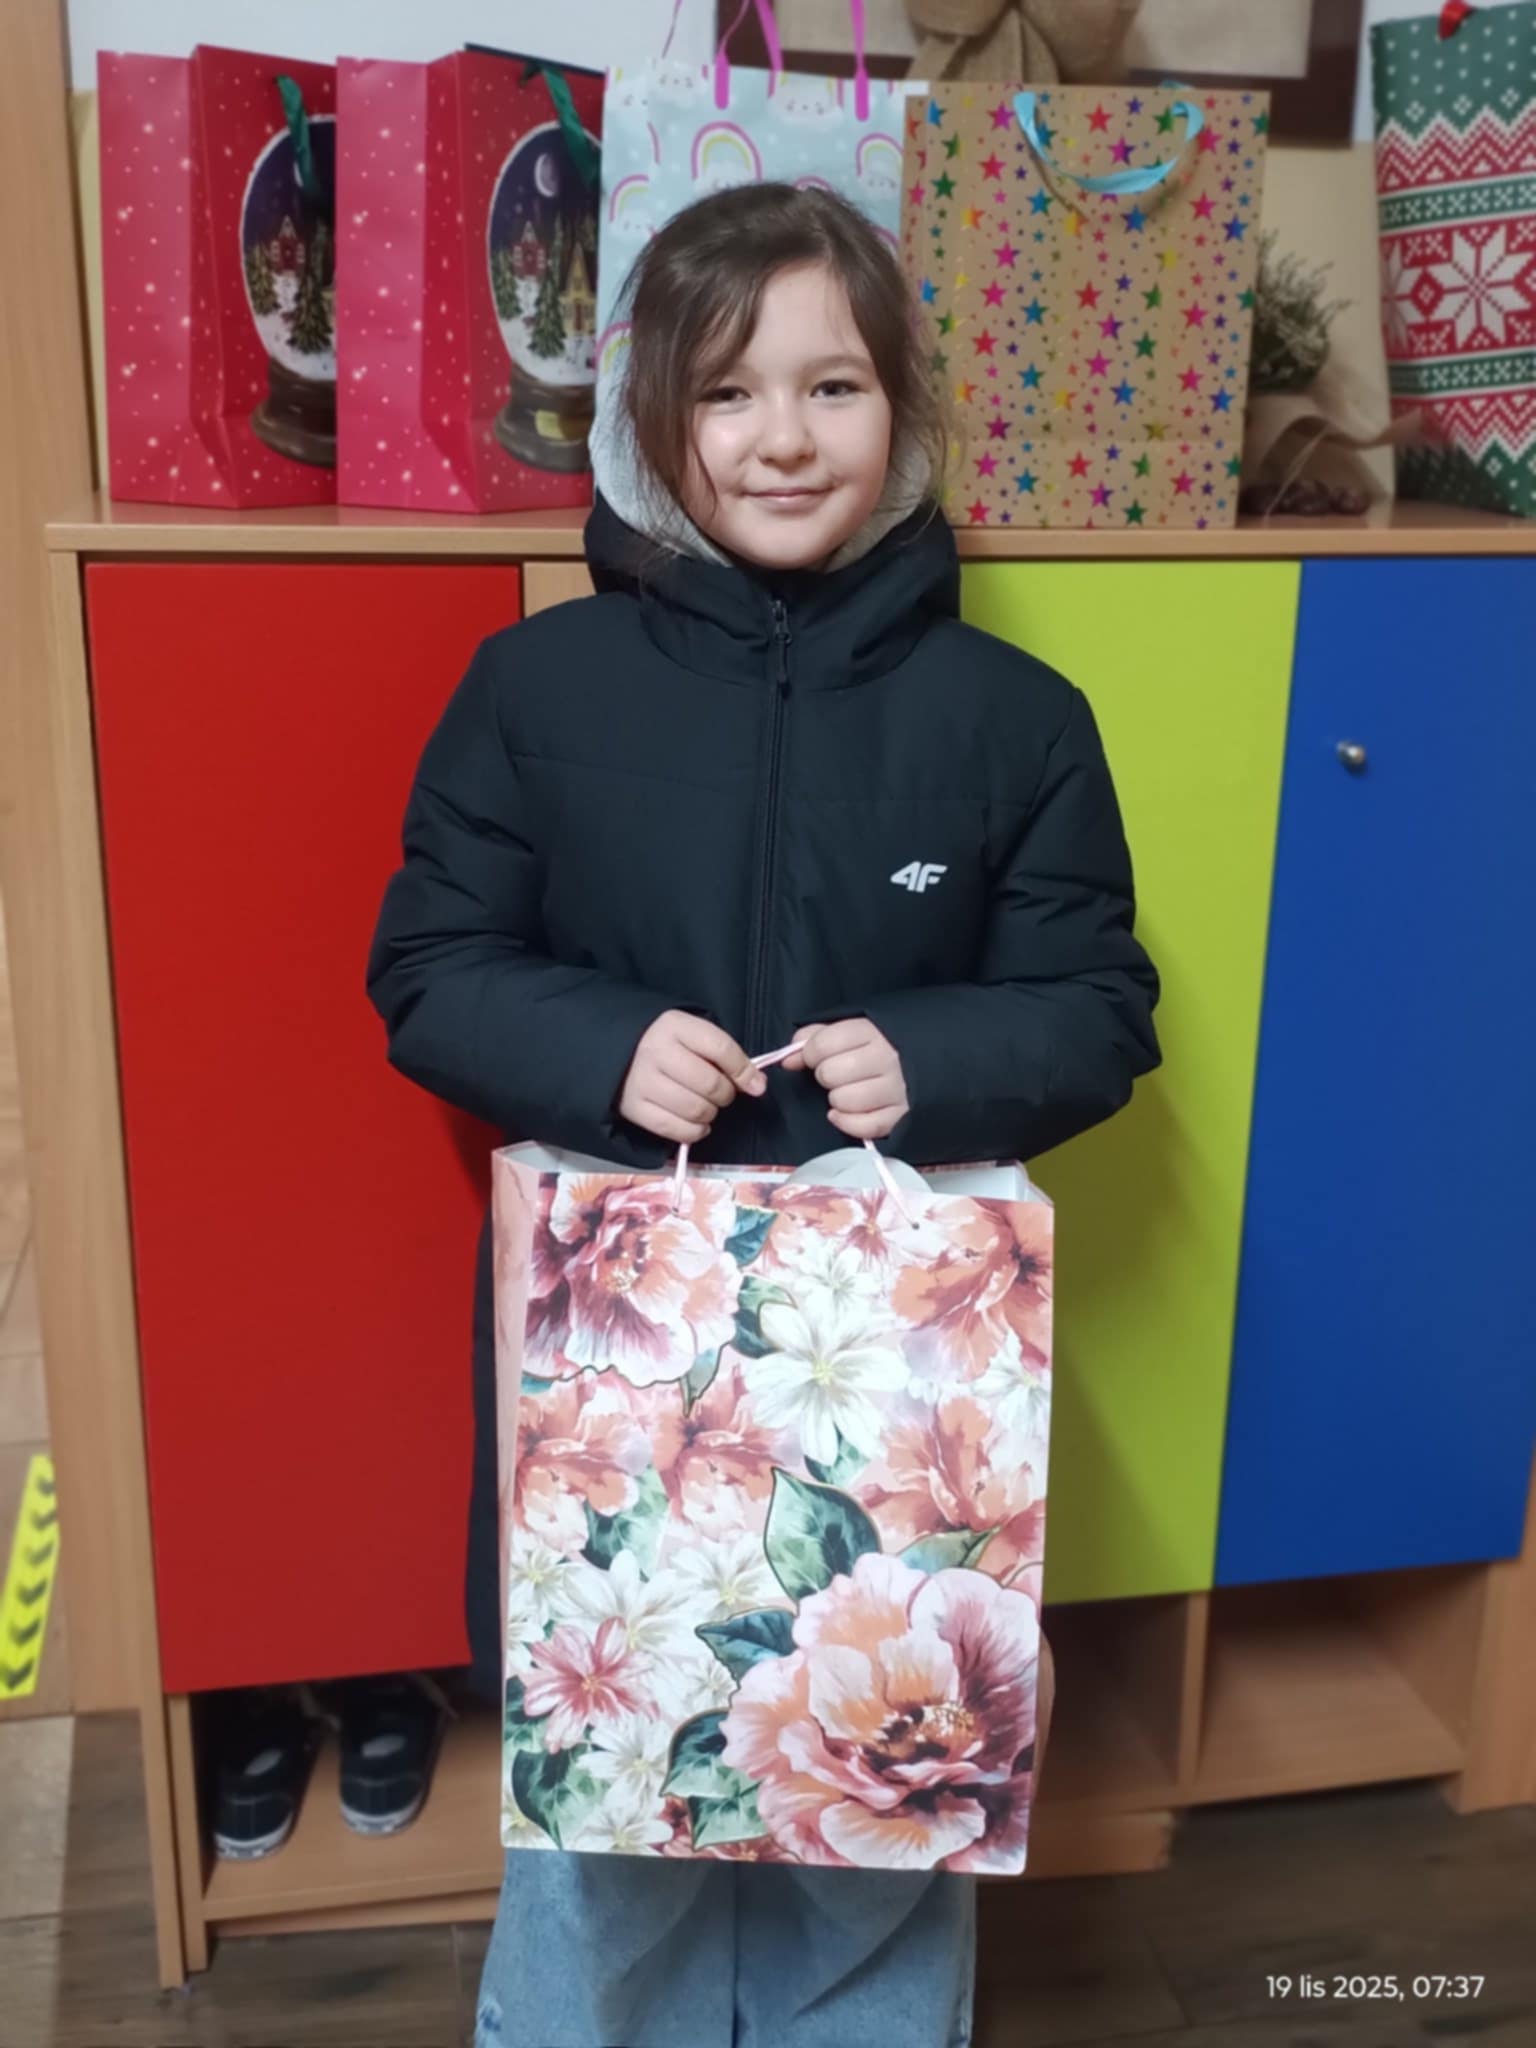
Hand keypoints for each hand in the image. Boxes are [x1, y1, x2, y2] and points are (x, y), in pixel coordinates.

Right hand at [618, 1011, 764, 1145]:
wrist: (615, 1050)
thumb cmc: (664, 1043)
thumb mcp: (691, 1034)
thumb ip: (724, 1053)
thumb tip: (757, 1085)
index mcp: (674, 1026)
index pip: (721, 1049)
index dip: (744, 1070)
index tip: (755, 1084)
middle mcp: (656, 1052)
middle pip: (710, 1084)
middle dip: (726, 1094)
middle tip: (721, 1093)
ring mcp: (642, 1082)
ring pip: (695, 1109)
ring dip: (710, 1113)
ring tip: (706, 1106)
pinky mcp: (633, 1108)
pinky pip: (676, 1129)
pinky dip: (694, 1131)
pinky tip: (696, 1123)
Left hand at [782, 1017, 908, 1140]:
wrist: (940, 1059)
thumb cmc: (891, 1043)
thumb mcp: (858, 1028)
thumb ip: (819, 1036)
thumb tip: (788, 1059)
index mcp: (874, 1032)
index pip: (822, 1045)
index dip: (810, 1053)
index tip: (817, 1056)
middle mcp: (888, 1059)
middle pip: (829, 1074)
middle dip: (826, 1075)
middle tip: (839, 1073)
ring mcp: (898, 1089)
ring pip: (843, 1101)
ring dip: (838, 1099)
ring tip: (849, 1091)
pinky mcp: (903, 1116)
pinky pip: (863, 1127)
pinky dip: (847, 1123)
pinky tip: (843, 1114)